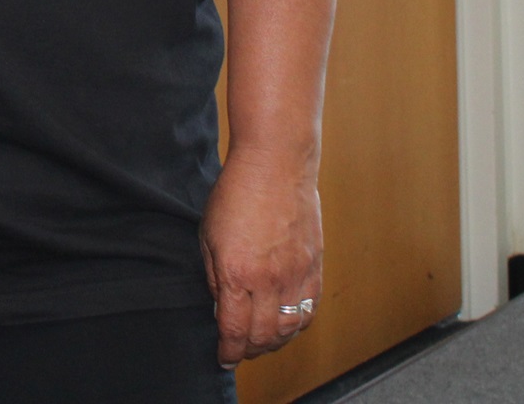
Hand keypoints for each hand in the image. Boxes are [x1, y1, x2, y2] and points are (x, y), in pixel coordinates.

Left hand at [200, 144, 322, 367]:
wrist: (276, 165)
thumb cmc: (236, 193)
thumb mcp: (209, 235)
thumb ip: (216, 277)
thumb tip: (222, 306)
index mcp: (238, 273)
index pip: (234, 329)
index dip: (229, 350)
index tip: (224, 356)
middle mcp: (270, 280)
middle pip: (264, 336)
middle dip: (250, 350)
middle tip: (241, 350)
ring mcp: (296, 274)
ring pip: (290, 328)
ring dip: (275, 342)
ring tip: (262, 341)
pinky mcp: (315, 266)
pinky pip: (310, 309)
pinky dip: (298, 324)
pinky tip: (288, 323)